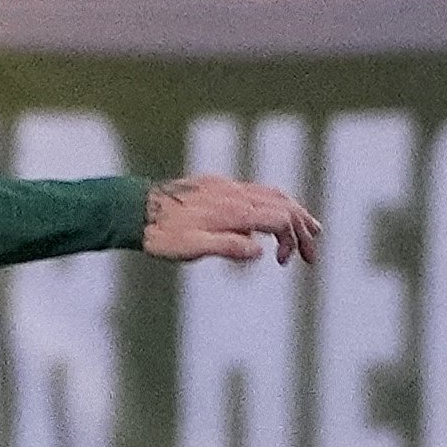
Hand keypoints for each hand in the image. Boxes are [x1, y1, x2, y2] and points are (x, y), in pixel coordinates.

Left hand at [141, 174, 320, 265]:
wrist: (134, 209)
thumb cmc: (161, 235)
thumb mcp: (193, 248)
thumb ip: (228, 247)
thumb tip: (260, 250)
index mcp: (234, 211)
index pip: (280, 218)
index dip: (291, 240)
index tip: (282, 262)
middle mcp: (235, 194)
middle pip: (283, 204)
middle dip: (303, 228)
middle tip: (312, 253)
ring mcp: (227, 186)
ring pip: (271, 194)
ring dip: (292, 212)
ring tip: (307, 229)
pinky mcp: (216, 185)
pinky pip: (254, 190)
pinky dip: (272, 203)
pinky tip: (269, 215)